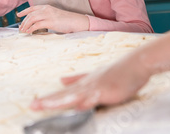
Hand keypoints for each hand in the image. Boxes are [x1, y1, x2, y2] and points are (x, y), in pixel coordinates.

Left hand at [17, 5, 89, 33]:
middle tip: (20, 28)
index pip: (32, 8)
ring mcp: (48, 15)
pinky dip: (31, 29)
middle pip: (30, 14)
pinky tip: (29, 32)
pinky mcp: (51, 22)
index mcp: (47, 7)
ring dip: (26, 25)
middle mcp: (46, 9)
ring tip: (23, 31)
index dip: (24, 11)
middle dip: (24, 21)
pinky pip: (37, 25)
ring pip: (32, 18)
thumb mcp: (55, 16)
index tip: (19, 14)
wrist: (76, 21)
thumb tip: (37, 23)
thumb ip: (46, 17)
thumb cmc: (67, 20)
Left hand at [30, 54, 150, 110]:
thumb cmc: (118, 71)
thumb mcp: (95, 75)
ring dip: (61, 100)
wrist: (136, 63)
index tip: (34, 104)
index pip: (63, 93)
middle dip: (49, 101)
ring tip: (46, 105)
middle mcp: (88, 85)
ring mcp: (97, 87)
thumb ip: (78, 78)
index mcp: (84, 83)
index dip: (49, 98)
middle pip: (65, 95)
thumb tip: (61, 80)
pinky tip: (78, 107)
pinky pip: (95, 97)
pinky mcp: (109, 91)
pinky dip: (86, 102)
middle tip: (33, 105)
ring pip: (75, 96)